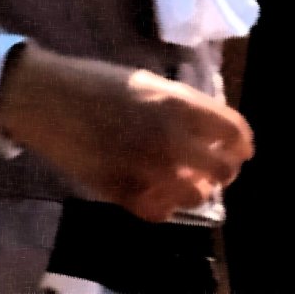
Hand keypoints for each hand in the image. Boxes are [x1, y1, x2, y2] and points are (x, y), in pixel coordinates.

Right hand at [0, 44, 253, 221]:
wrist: (50, 99)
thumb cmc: (100, 82)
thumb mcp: (151, 82)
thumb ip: (183, 105)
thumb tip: (209, 128)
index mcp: (179, 104)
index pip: (231, 130)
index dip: (243, 142)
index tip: (243, 149)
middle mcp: (169, 139)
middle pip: (221, 168)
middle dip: (226, 169)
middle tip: (221, 168)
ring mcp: (146, 169)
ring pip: (195, 195)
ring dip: (199, 189)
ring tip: (194, 182)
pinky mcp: (120, 192)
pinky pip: (159, 211)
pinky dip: (167, 205)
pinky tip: (164, 194)